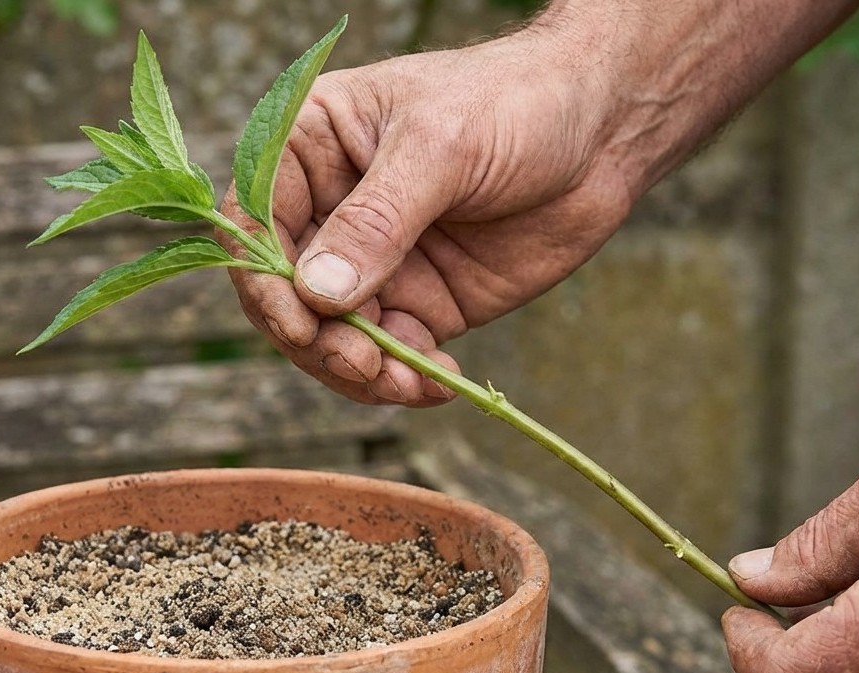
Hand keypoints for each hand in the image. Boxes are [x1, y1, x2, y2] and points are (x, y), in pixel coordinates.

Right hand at [218, 31, 635, 405]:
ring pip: (333, 336)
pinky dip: (404, 379)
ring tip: (399, 383)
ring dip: (357, 370)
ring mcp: (376, 261)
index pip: (253, 220)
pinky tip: (436, 383)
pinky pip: (391, 355)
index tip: (300, 320)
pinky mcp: (422, 303)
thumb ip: (378, 220)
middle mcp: (332, 210)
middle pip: (285, 293)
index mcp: (312, 147)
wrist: (605, 131)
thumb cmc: (516, 103)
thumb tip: (318, 293)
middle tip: (360, 363)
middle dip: (314, 338)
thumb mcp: (441, 148)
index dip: (262, 278)